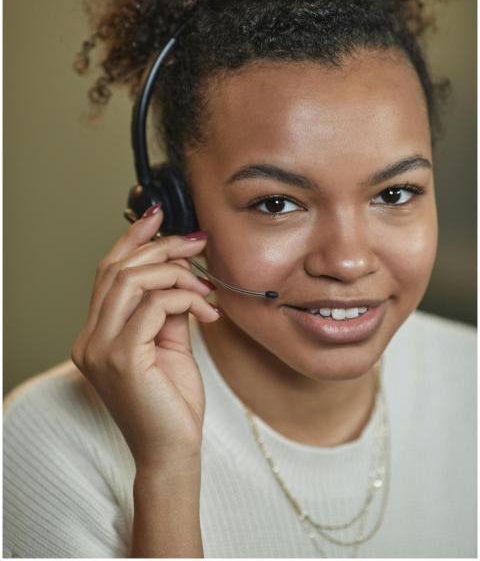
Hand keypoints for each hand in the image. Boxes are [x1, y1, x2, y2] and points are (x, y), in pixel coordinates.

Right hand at [71, 205, 218, 469]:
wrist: (174, 451)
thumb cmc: (172, 402)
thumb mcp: (170, 342)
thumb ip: (168, 307)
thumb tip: (180, 271)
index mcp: (96, 334)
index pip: (107, 272)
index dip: (132, 239)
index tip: (159, 215)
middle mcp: (89, 338)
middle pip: (119, 269)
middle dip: (162, 248)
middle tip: (197, 243)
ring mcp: (100, 348)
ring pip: (132, 281)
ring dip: (175, 273)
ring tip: (203, 286)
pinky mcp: (121, 357)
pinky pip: (153, 306)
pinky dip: (183, 298)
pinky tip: (206, 312)